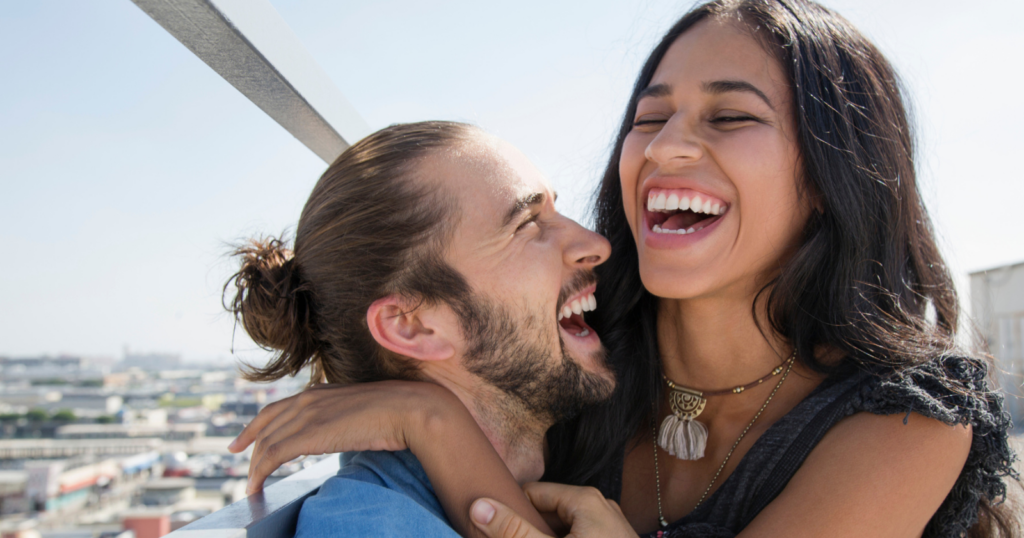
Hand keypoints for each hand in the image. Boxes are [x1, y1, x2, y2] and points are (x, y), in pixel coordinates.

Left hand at [228, 380, 460, 493]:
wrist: (410, 409)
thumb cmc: (396, 413)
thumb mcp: (360, 411)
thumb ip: (343, 418)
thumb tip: (342, 433)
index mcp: (319, 392)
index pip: (275, 409)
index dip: (254, 426)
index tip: (242, 441)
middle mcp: (307, 399)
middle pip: (264, 426)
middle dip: (248, 447)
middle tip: (240, 465)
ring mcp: (307, 415)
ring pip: (265, 444)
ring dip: (254, 468)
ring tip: (251, 486)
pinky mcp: (310, 434)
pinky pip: (273, 455)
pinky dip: (259, 473)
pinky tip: (256, 487)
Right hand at [470, 482, 637, 537]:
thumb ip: (515, 531)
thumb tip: (479, 507)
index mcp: (585, 500)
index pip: (533, 492)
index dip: (510, 509)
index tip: (489, 526)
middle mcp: (600, 507)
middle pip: (548, 511)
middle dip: (527, 529)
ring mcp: (609, 527)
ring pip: (563, 529)